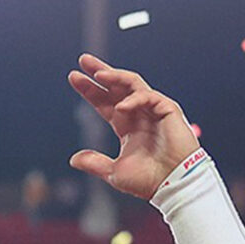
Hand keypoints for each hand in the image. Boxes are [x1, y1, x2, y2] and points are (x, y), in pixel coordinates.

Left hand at [68, 54, 198, 200]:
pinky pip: (149, 97)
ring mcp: (153, 109)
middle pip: (117, 86)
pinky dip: (133, 100)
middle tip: (83, 60)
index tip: (73, 78)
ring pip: (133, 84)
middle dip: (101, 72)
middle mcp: (139, 113)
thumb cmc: (147, 179)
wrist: (171, 184)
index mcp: (126, 125)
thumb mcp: (113, 172)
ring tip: (98, 74)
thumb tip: (73, 159)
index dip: (90, 90)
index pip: (105, 102)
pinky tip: (120, 107)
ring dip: (116, 77)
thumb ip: (94, 163)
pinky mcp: (168, 110)